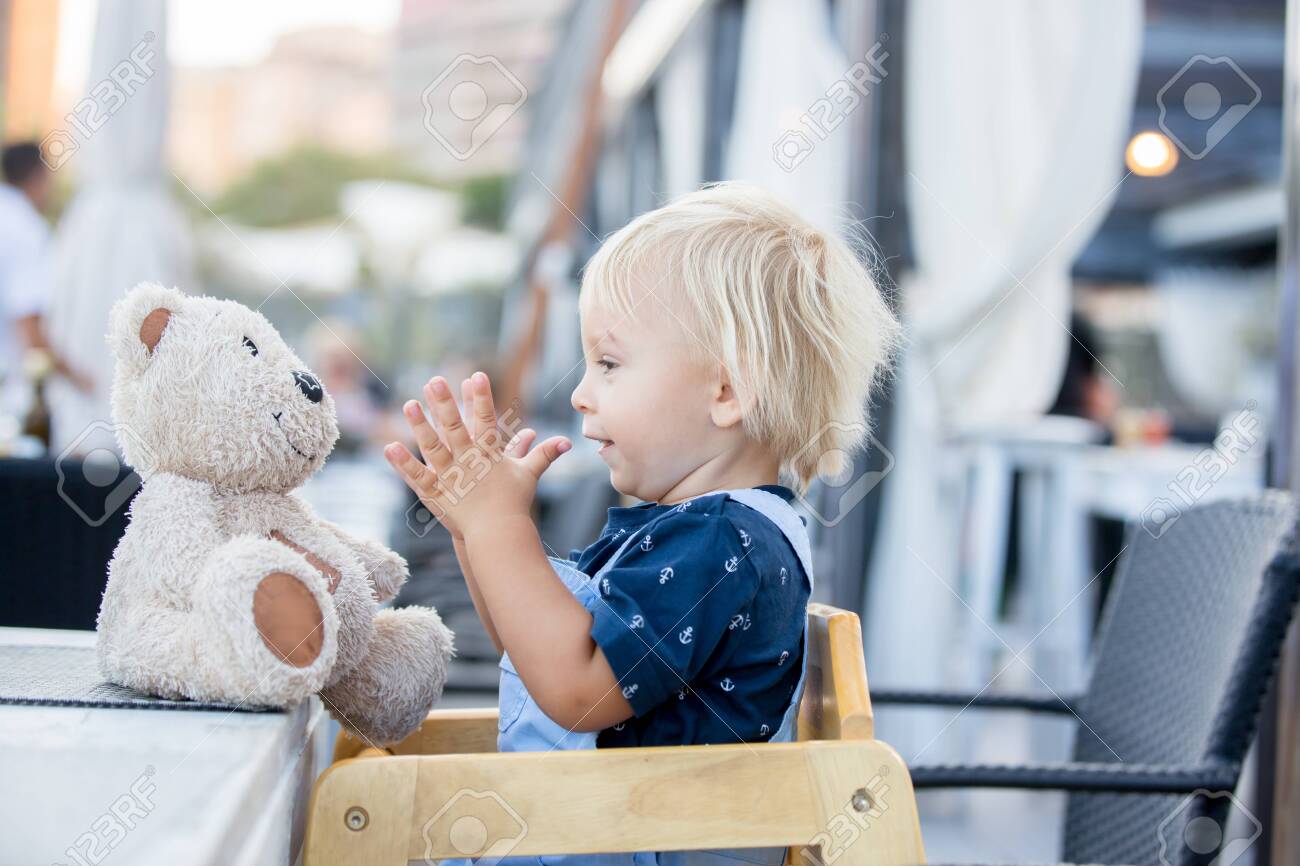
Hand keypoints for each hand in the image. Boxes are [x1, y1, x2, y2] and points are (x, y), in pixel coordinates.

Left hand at [385, 371, 571, 541]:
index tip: (476, 375)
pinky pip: (417, 476)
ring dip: (419, 425)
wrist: (499, 535)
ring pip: (432, 446)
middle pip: (455, 427)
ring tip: (408, 404)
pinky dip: (402, 463)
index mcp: (489, 454)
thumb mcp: (528, 475)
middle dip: (445, 403)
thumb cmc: (514, 504)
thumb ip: (543, 454)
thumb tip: (567, 442)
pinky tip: (389, 447)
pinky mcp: (435, 493)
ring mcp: (450, 477)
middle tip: (434, 380)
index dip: (481, 397)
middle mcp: (468, 462)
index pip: (486, 420)